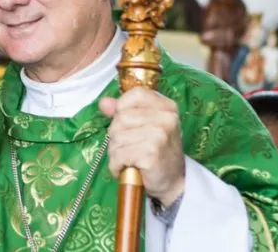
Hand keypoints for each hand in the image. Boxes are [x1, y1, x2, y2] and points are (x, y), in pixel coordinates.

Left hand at [99, 88, 184, 205]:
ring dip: (116, 152)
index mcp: (167, 107)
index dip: (123, 107)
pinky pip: (118, 155)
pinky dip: (116, 165)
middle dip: (116, 136)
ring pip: (116, 137)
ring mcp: (159, 136)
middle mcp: (166, 118)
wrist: (173, 183)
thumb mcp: (145, 126)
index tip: (127, 124)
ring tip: (129, 159)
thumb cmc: (157, 152)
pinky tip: (127, 168)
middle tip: (129, 148)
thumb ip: (123, 111)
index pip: (136, 94)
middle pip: (121, 118)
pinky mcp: (150, 154)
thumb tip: (104, 102)